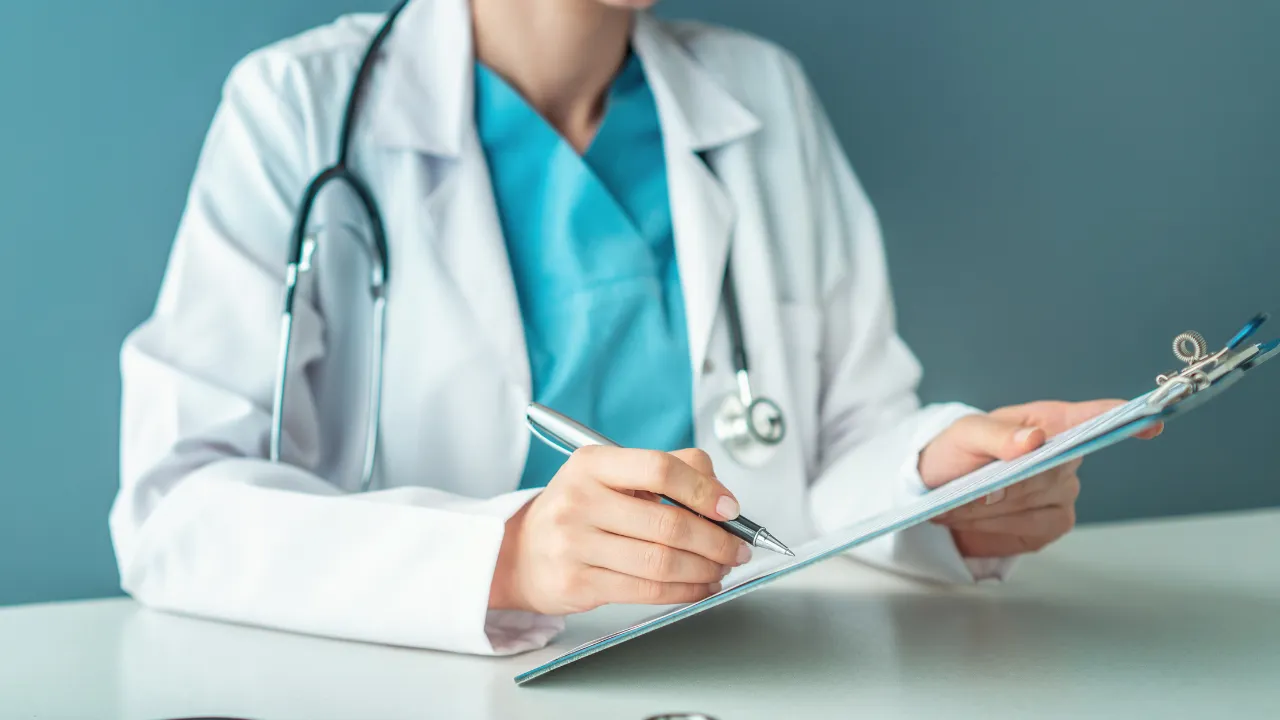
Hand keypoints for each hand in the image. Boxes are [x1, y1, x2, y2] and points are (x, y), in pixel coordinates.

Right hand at [488, 447, 750, 614]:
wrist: (521, 552)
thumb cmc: (579, 510)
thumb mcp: (612, 475)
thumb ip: (671, 470)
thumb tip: (723, 496)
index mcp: (592, 463)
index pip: (659, 468)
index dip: (704, 490)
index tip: (730, 509)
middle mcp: (579, 499)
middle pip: (668, 523)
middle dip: (716, 540)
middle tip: (737, 548)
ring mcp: (574, 543)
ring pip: (661, 561)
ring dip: (704, 569)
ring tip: (720, 568)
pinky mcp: (577, 582)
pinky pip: (646, 591)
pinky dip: (684, 592)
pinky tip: (699, 587)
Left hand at [919, 400, 1162, 557]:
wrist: (938, 492)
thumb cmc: (956, 452)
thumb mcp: (964, 434)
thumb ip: (996, 435)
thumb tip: (1035, 439)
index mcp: (1049, 421)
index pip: (1094, 418)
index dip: (1123, 420)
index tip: (1150, 423)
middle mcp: (1066, 457)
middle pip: (1051, 473)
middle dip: (1003, 484)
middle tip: (965, 487)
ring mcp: (1062, 494)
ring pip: (1038, 505)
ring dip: (993, 509)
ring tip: (959, 502)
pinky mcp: (1050, 526)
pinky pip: (1034, 532)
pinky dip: (998, 528)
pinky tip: (978, 520)